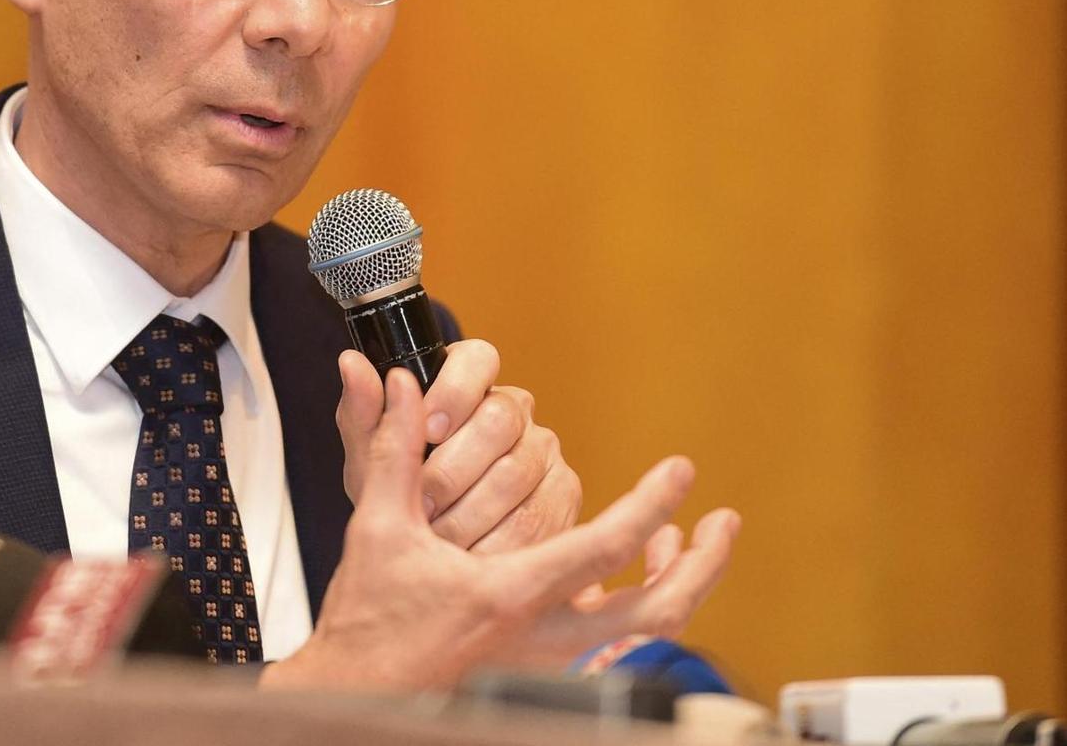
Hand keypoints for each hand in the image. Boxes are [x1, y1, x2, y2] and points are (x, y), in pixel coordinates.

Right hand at [265, 369, 738, 692]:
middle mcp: (542, 639)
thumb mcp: (378, 528)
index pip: (606, 549)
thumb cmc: (367, 620)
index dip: (652, 503)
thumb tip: (397, 385)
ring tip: (685, 540)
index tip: (680, 470)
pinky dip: (635, 602)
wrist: (355, 693)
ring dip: (675, 584)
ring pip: (640, 633)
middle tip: (724, 522)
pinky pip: (612, 641)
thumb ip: (392, 449)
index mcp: (510, 596)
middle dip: (702, 567)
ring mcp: (548, 664)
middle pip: (656, 613)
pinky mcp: (543, 674)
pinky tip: (628, 570)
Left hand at [336, 341, 581, 551]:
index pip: (478, 359)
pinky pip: (540, 515)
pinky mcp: (562, 493)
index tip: (428, 429)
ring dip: (471, 511)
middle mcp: (513, 408)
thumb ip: (363, 412)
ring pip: (518, 471)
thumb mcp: (370, 457)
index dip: (456, 391)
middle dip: (454, 468)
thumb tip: (351, 363)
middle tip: (420, 505)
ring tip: (436, 538)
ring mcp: (543, 449)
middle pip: (499, 420)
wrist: (424, 553)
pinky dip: (499, 543)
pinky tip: (470, 558)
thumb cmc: (395, 492)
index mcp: (467, 381)